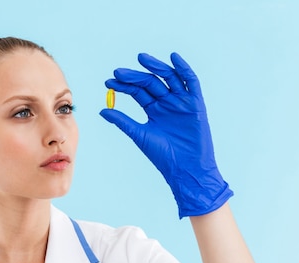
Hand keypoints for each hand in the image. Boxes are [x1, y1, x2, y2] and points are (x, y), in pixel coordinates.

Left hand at [100, 52, 232, 217]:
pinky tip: (174, 57)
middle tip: (118, 73)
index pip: (137, 92)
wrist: (184, 168)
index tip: (109, 82)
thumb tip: (102, 110)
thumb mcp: (139, 135)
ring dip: (156, 67)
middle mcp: (167, 103)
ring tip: (141, 59)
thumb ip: (123, 121)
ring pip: (168, 78)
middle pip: (150, 83)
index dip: (123, 86)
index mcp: (153, 110)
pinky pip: (190, 82)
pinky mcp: (195, 103)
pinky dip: (184, 69)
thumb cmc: (163, 155)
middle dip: (134, 77)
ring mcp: (181, 102)